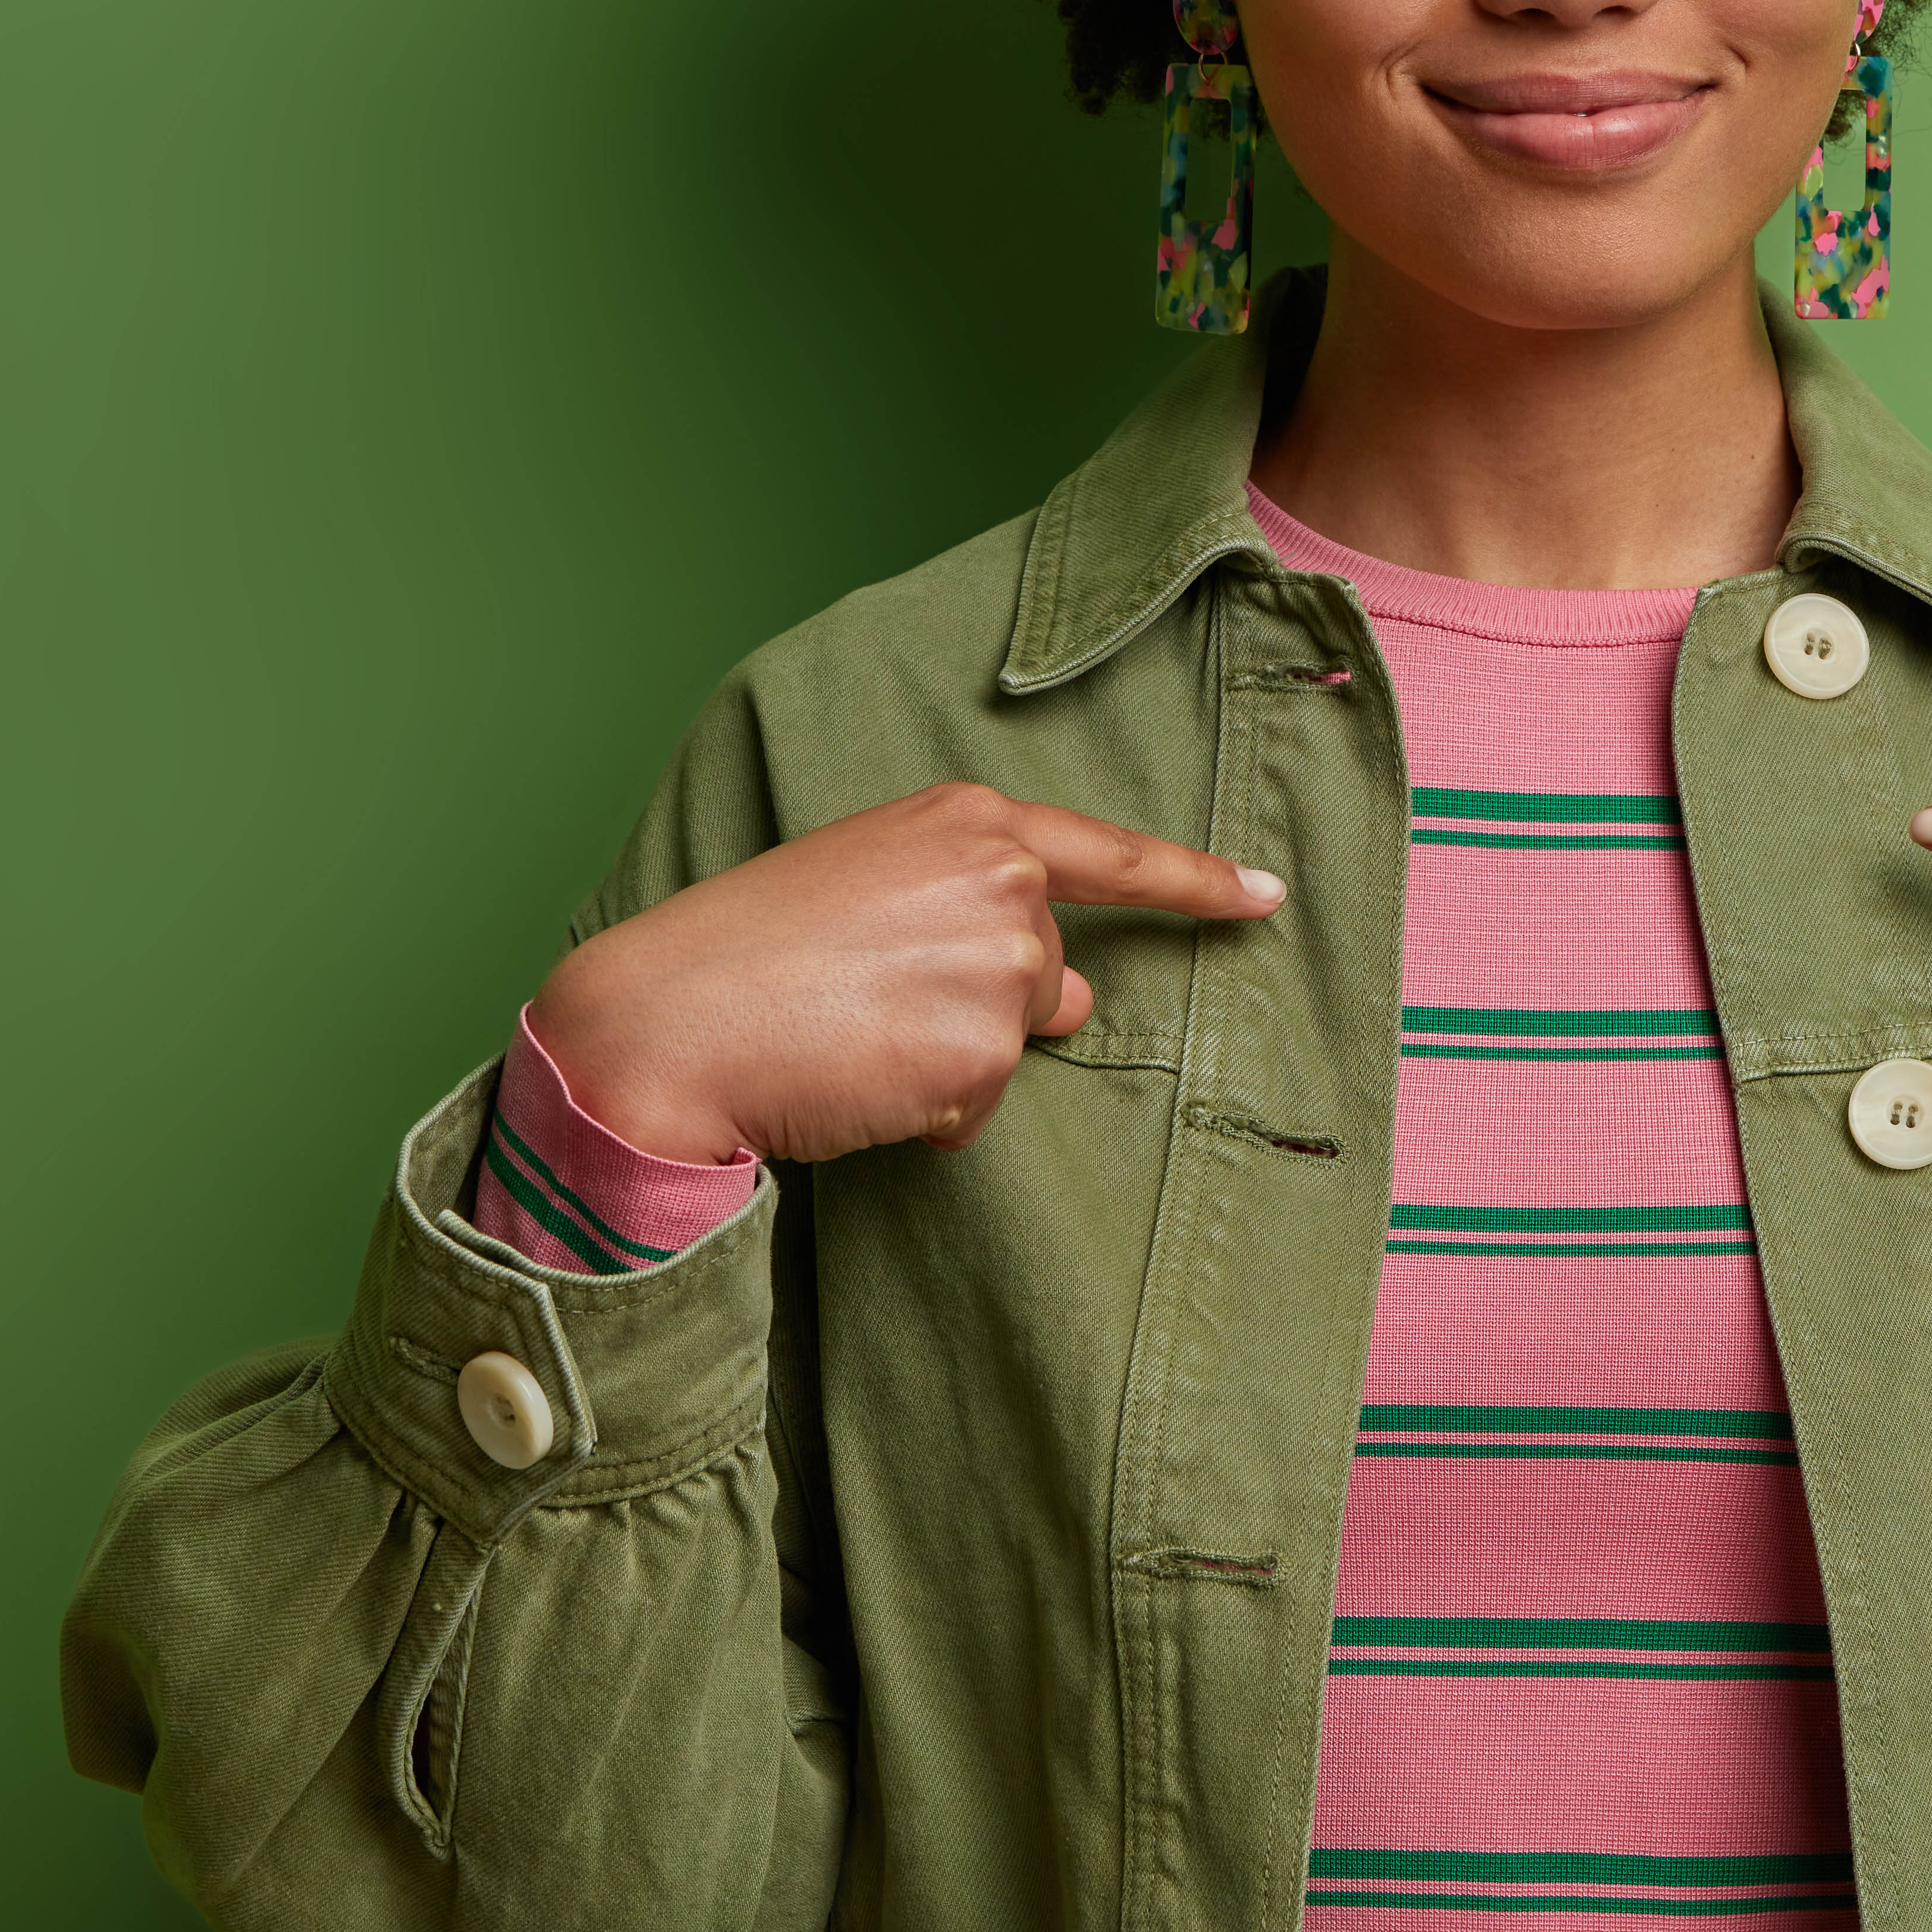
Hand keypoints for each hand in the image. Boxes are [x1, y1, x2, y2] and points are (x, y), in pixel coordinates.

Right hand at [533, 782, 1283, 1165]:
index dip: (1196, 881)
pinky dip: (929, 1109)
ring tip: (855, 1035)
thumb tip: (1081, 998)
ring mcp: (1000, 968)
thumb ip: (976, 917)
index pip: (1109, 854)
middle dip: (983, 1001)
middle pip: (1047, 969)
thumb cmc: (749, 950)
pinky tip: (858, 1077)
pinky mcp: (983, 1053)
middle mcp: (1001, 883)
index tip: (1264, 896)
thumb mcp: (869, 890)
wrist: (667, 1021)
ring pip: (1016, 1041)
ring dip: (951, 1058)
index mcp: (967, 822)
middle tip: (870, 998)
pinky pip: (981, 1104)